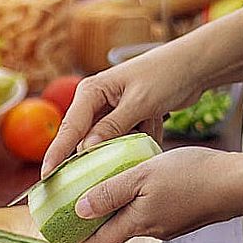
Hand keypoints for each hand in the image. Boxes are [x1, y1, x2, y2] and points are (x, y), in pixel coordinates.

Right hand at [40, 48, 204, 177]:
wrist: (194, 64)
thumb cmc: (166, 75)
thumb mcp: (139, 103)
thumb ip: (113, 126)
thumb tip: (86, 149)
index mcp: (91, 91)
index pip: (70, 128)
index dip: (57, 153)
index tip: (47, 176)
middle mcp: (96, 100)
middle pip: (85, 138)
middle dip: (94, 154)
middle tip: (90, 177)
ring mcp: (111, 110)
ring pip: (108, 141)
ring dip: (126, 143)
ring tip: (143, 129)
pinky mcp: (127, 117)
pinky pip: (125, 139)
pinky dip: (140, 137)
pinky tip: (155, 123)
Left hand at [74, 147, 242, 242]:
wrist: (240, 183)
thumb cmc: (193, 175)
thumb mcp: (143, 175)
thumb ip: (110, 192)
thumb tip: (79, 210)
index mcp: (139, 224)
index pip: (101, 241)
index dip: (80, 238)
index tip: (63, 229)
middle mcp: (153, 231)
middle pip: (116, 231)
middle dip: (97, 220)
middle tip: (80, 200)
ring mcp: (170, 226)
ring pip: (136, 220)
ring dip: (119, 208)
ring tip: (109, 184)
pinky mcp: (184, 217)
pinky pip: (153, 213)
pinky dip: (140, 202)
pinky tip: (142, 182)